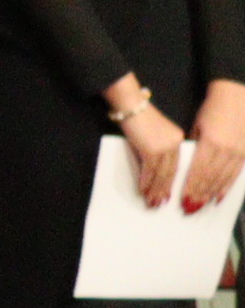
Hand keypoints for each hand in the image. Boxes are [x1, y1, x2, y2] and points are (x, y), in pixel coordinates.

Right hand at [120, 93, 188, 207]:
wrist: (130, 104)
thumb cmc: (138, 117)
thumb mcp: (153, 133)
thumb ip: (158, 148)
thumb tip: (152, 169)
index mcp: (178, 139)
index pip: (176, 166)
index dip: (172, 182)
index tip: (168, 194)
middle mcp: (175, 144)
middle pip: (171, 172)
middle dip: (164, 190)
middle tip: (158, 203)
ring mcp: (165, 147)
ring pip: (161, 174)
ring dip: (155, 189)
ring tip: (150, 201)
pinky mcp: (152, 149)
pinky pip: (150, 170)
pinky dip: (146, 182)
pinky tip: (142, 189)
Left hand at [187, 82, 244, 214]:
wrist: (237, 97)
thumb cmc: (213, 109)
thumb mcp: (197, 126)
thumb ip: (194, 146)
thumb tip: (188, 164)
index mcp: (210, 143)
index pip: (198, 171)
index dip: (191, 188)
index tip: (182, 200)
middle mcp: (225, 150)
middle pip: (210, 179)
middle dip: (199, 195)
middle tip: (189, 208)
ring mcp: (238, 153)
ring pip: (222, 179)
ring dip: (210, 194)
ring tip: (201, 206)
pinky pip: (235, 174)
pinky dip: (226, 186)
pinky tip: (218, 196)